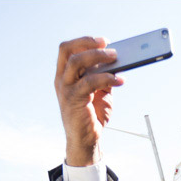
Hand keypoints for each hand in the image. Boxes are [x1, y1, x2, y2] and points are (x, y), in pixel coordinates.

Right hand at [54, 38, 122, 166]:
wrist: (86, 139)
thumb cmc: (92, 114)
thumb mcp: (99, 90)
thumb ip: (102, 75)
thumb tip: (116, 59)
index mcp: (65, 75)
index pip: (67, 49)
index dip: (84, 41)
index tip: (104, 41)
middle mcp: (61, 80)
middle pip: (67, 50)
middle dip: (87, 42)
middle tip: (107, 44)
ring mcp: (65, 89)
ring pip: (76, 62)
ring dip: (98, 56)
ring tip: (116, 58)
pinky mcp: (73, 100)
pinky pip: (89, 82)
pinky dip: (107, 78)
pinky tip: (119, 80)